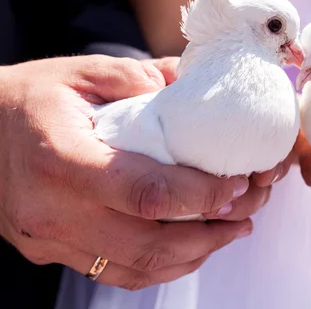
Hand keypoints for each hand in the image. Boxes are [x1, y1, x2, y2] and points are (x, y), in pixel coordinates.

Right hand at [0, 55, 259, 290]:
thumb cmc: (27, 99)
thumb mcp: (82, 73)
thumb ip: (138, 78)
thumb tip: (192, 90)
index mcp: (61, 157)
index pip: (145, 193)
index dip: (201, 195)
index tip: (236, 183)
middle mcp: (53, 210)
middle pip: (150, 243)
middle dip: (213, 232)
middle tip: (248, 209)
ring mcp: (50, 238)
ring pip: (139, 267)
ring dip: (196, 254)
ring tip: (233, 229)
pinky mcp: (53, 250)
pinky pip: (118, 272)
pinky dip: (164, 265)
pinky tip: (193, 246)